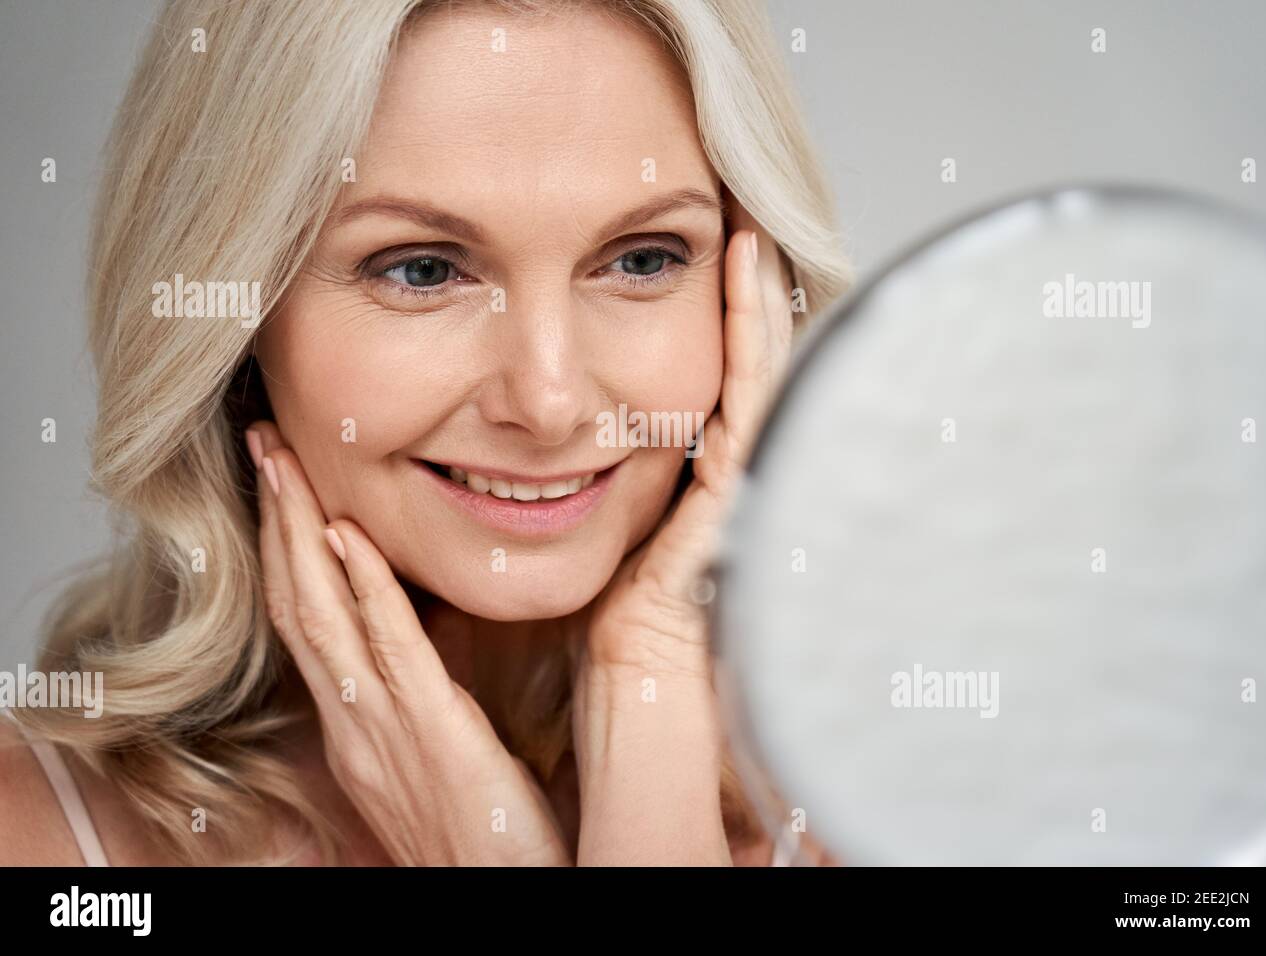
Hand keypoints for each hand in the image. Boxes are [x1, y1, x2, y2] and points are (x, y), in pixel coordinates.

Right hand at [247, 421, 569, 865]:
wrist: (496, 896)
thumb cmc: (476, 837)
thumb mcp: (432, 757)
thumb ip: (416, 701)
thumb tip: (418, 642)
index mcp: (357, 725)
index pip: (304, 620)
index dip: (284, 547)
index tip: (280, 483)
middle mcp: (355, 722)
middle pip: (297, 603)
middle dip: (278, 519)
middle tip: (263, 444)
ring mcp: (385, 729)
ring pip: (324, 616)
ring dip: (302, 533)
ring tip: (285, 464)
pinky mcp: (434, 735)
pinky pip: (391, 651)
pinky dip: (366, 590)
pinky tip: (350, 537)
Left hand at [585, 206, 793, 672]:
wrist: (635, 699)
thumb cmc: (597, 641)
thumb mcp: (564, 551)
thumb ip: (546, 505)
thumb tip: (485, 461)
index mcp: (674, 486)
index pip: (685, 392)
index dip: (689, 327)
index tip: (670, 264)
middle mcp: (713, 473)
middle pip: (726, 369)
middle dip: (728, 300)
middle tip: (725, 225)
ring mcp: (734, 477)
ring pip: (753, 368)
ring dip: (750, 297)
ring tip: (744, 227)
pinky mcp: (741, 485)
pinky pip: (753, 391)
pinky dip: (755, 326)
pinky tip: (750, 265)